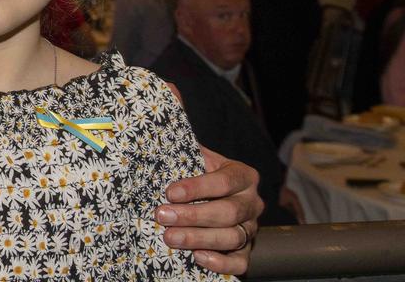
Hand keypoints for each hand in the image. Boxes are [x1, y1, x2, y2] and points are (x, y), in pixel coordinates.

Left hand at [154, 146, 262, 274]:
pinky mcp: (247, 250)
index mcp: (243, 176)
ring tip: (170, 237)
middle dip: (192, 216)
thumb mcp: (197, 159)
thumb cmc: (199, 174)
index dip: (197, 188)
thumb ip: (184, 153)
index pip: (225, 181)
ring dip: (199, 239)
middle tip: (162, 216)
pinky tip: (197, 257)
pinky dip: (221, 262)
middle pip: (229, 212)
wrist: (215, 195)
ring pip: (233, 237)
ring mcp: (251, 228)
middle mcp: (252, 202)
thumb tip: (154, 144)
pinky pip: (240, 262)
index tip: (170, 193)